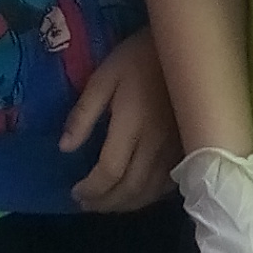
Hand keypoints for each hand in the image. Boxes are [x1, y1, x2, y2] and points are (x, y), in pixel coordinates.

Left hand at [62, 27, 178, 212]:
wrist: (187, 48)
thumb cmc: (139, 57)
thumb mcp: (104, 77)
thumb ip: (84, 113)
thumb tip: (65, 148)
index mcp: (132, 125)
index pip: (110, 171)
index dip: (91, 189)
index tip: (75, 193)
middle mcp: (155, 143)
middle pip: (130, 188)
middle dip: (106, 202)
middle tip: (86, 204)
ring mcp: (175, 149)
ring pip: (150, 191)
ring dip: (126, 205)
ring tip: (107, 204)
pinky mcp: (187, 148)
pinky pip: (168, 184)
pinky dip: (149, 196)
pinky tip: (136, 194)